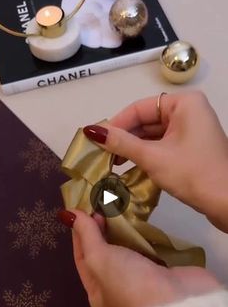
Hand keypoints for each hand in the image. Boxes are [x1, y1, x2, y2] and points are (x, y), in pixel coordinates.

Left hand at [59, 209, 221, 306]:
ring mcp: (142, 282)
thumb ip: (86, 234)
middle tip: (100, 208)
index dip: (79, 235)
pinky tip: (138, 222)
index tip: (81, 211)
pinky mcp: (161, 273)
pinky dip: (140, 237)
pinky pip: (145, 251)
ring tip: (117, 210)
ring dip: (120, 234)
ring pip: (125, 253)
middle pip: (103, 256)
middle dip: (100, 232)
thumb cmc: (129, 282)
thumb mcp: (99, 258)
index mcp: (98, 295)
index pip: (82, 260)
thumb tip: (68, 213)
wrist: (177, 302)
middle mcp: (118, 291)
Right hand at [83, 91, 227, 231]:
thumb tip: (92, 130)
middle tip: (102, 154)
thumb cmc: (192, 174)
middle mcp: (189, 111)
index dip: (116, 124)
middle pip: (146, 120)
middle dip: (125, 138)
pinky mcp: (191, 147)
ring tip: (114, 163)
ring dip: (134, 148)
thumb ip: (122, 143)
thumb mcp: (153, 157)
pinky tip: (131, 166)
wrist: (227, 203)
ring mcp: (191, 130)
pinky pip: (163, 145)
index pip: (139, 108)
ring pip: (154, 134)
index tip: (96, 140)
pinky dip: (147, 154)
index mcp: (184, 103)